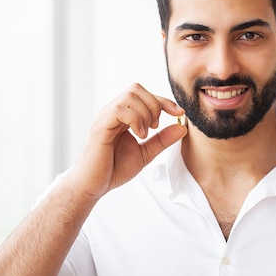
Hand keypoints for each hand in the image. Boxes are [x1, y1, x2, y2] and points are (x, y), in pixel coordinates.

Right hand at [71, 83, 186, 199]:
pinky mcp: (100, 126)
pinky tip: (139, 135)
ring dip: (145, 113)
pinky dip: (135, 120)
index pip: (143, 95)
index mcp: (121, 115)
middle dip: (154, 105)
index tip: (179, 113)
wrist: (93, 186)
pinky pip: (120, 110)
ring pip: (129, 96)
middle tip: (155, 127)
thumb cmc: (113, 169)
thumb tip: (182, 127)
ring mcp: (104, 117)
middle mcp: (111, 111)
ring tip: (145, 133)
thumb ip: (162, 140)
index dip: (163, 101)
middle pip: (136, 89)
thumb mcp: (145, 153)